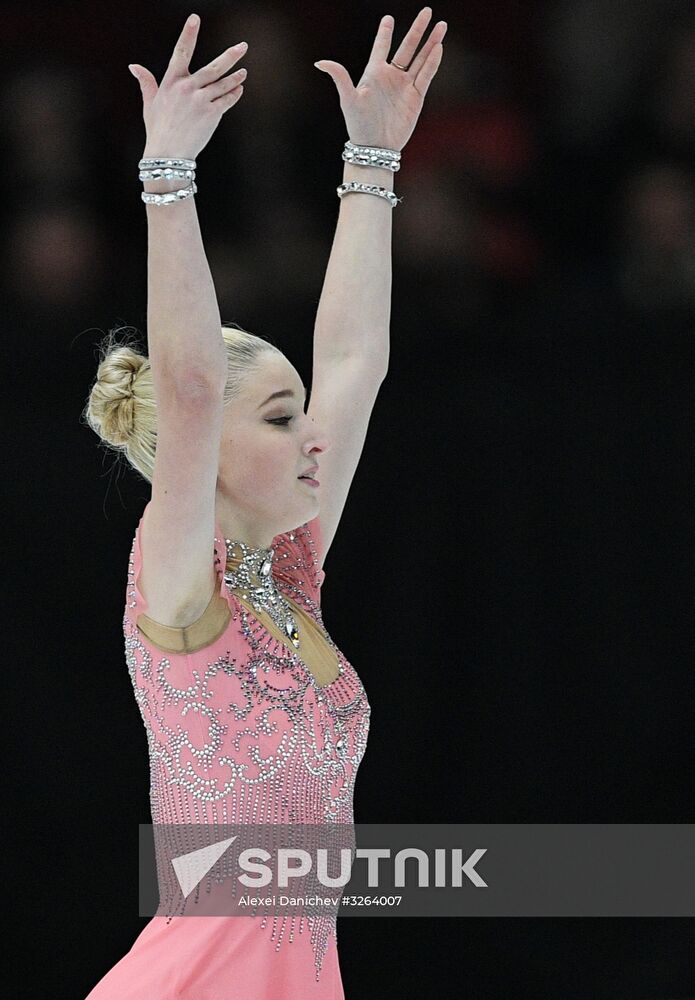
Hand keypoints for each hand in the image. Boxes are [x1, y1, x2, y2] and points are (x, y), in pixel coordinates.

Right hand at [128, 13, 247, 159]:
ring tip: (243, 72)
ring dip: (236, 77)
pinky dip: (234, 94)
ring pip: (224, 83)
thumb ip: (146, 82)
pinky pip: (227, 100)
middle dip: (231, 56)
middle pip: (214, 67)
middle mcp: (188, 87)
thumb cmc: (158, 129)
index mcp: (172, 81)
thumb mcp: (150, 103)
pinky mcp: (212, 113)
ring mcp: (201, 100)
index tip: (195, 19)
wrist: (168, 153)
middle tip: (243, 46)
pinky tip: (239, 89)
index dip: (188, 34)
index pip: (181, 51)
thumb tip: (134, 66)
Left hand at [314, 7, 445, 151]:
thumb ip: (339, 77)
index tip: (388, 18)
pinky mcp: (416, 98)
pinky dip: (432, 62)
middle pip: (407, 47)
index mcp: (374, 73)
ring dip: (431, 43)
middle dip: (417, 30)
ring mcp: (404, 86)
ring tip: (441, 25)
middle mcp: (391, 77)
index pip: (381, 47)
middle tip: (427, 11)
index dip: (385, 33)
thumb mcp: (348, 99)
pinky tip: (439, 48)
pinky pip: (426, 76)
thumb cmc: (358, 125)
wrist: (375, 147)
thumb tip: (319, 62)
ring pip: (420, 59)